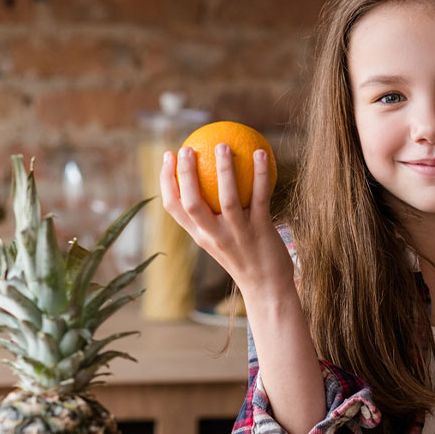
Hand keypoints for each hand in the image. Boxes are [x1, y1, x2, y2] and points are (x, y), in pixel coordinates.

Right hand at [160, 144, 294, 295]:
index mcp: (200, 236)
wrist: (268, 287)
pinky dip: (260, 174)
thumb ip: (212, 216)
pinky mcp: (261, 231)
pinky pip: (260, 197)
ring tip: (223, 145)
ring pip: (227, 199)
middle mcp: (214, 236)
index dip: (166, 180)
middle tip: (187, 147)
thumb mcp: (221, 239)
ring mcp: (237, 234)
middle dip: (185, 174)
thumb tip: (210, 177)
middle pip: (192, 202)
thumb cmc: (245, 256)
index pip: (173, 207)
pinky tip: (262, 153)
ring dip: (224, 170)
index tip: (168, 155)